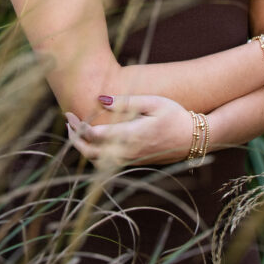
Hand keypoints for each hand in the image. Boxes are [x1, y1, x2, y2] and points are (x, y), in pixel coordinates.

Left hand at [65, 93, 191, 166]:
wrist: (195, 139)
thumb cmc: (175, 115)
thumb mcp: (153, 102)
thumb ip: (126, 102)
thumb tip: (100, 100)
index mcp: (132, 135)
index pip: (95, 136)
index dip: (79, 126)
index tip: (70, 112)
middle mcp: (129, 152)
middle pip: (91, 153)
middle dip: (75, 139)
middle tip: (69, 121)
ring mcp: (132, 160)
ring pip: (98, 162)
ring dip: (83, 148)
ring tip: (76, 131)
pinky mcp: (134, 163)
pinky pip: (108, 164)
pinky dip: (95, 153)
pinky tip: (93, 139)